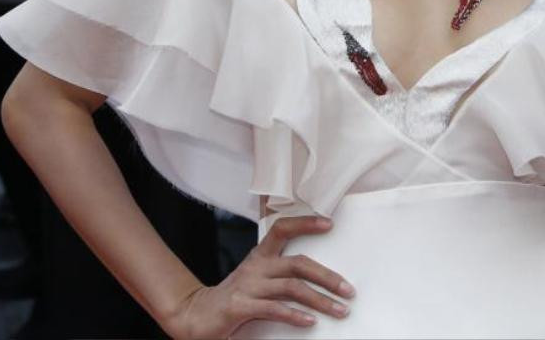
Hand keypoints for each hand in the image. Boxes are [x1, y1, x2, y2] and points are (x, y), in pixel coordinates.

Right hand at [161, 216, 353, 338]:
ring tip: (340, 310)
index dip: (306, 223)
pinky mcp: (239, 306)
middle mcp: (255, 267)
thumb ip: (280, 276)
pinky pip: (273, 309)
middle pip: (298, 263)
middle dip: (328, 276)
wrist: (195, 315)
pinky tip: (310, 322)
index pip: (282, 229)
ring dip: (320, 300)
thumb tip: (320, 282)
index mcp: (260, 256)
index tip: (330, 223)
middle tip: (349, 290)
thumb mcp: (256, 279)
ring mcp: (247, 286)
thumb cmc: (234, 299)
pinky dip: (294, 315)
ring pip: (291, 287)